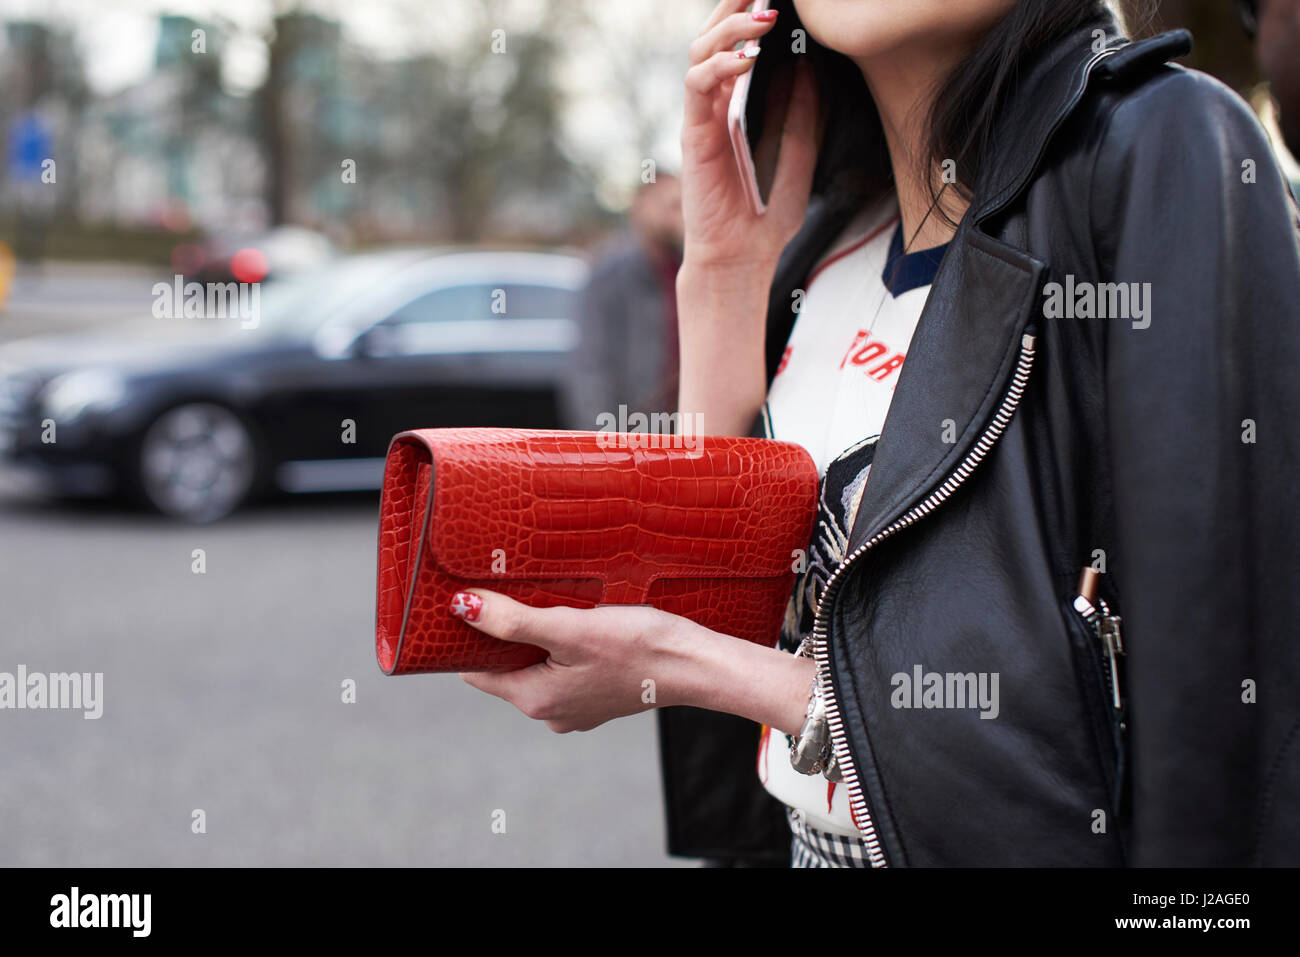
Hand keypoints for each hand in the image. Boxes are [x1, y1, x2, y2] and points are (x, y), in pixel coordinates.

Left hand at [455, 590, 699, 732]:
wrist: (694, 664)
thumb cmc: (636, 645)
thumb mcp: (569, 627)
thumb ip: (513, 621)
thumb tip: (461, 608)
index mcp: (534, 699)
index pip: (475, 670)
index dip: (471, 638)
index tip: (477, 605)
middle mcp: (550, 712)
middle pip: (505, 667)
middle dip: (509, 635)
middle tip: (522, 597)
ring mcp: (576, 708)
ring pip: (537, 666)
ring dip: (540, 638)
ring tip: (556, 607)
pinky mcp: (598, 697)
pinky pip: (565, 669)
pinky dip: (566, 647)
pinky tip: (583, 625)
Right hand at [682, 0, 819, 268]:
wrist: (740, 259)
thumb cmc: (763, 218)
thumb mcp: (800, 158)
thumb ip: (802, 116)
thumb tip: (807, 69)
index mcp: (735, 110)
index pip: (736, 50)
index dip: (749, 19)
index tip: (777, 2)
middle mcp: (713, 109)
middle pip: (711, 40)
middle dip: (732, 7)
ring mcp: (700, 120)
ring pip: (698, 54)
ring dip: (727, 28)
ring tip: (761, 16)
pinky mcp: (693, 135)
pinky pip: (696, 86)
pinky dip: (719, 66)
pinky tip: (748, 58)